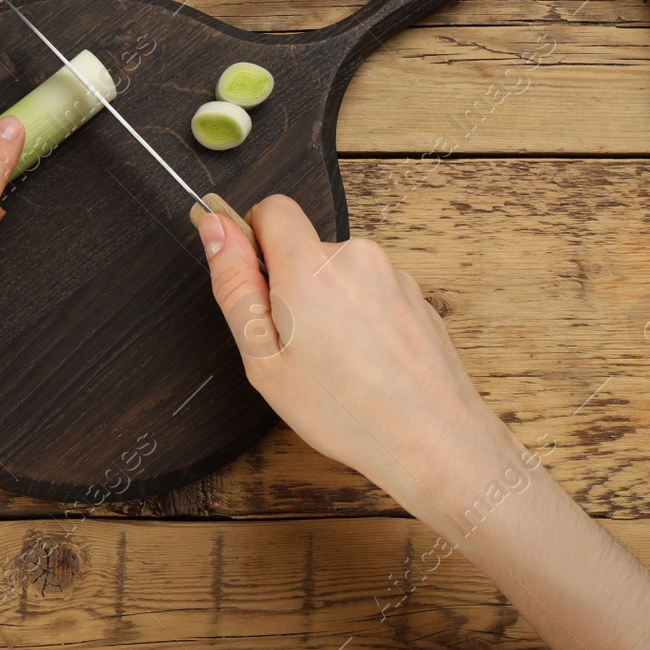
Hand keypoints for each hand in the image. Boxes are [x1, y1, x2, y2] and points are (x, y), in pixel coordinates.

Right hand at [197, 196, 514, 516]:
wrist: (435, 440)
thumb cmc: (346, 410)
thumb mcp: (264, 358)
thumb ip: (235, 285)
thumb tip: (214, 228)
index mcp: (310, 266)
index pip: (271, 208)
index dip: (253, 241)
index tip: (256, 285)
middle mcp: (356, 256)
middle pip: (305, 248)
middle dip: (291, 286)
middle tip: (296, 347)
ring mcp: (392, 275)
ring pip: (339, 274)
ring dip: (329, 305)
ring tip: (337, 364)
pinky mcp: (417, 296)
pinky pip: (371, 293)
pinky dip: (362, 319)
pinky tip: (367, 366)